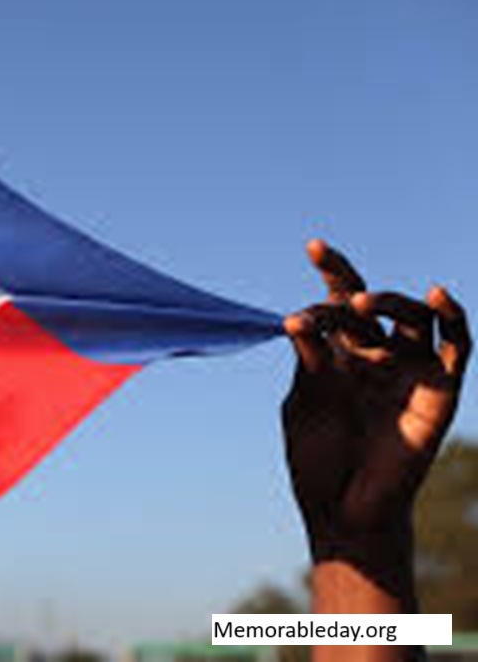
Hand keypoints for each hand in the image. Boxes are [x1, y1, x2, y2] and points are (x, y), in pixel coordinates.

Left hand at [283, 240, 469, 605]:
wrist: (345, 509)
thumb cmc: (318, 460)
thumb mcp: (305, 405)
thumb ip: (308, 364)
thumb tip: (297, 320)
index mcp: (339, 354)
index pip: (338, 303)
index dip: (332, 272)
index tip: (314, 245)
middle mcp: (378, 356)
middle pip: (373, 307)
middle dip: (351, 291)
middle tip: (333, 301)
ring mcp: (411, 370)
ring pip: (415, 318)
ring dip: (392, 302)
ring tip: (364, 301)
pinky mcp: (443, 390)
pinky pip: (458, 347)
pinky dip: (453, 318)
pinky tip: (437, 295)